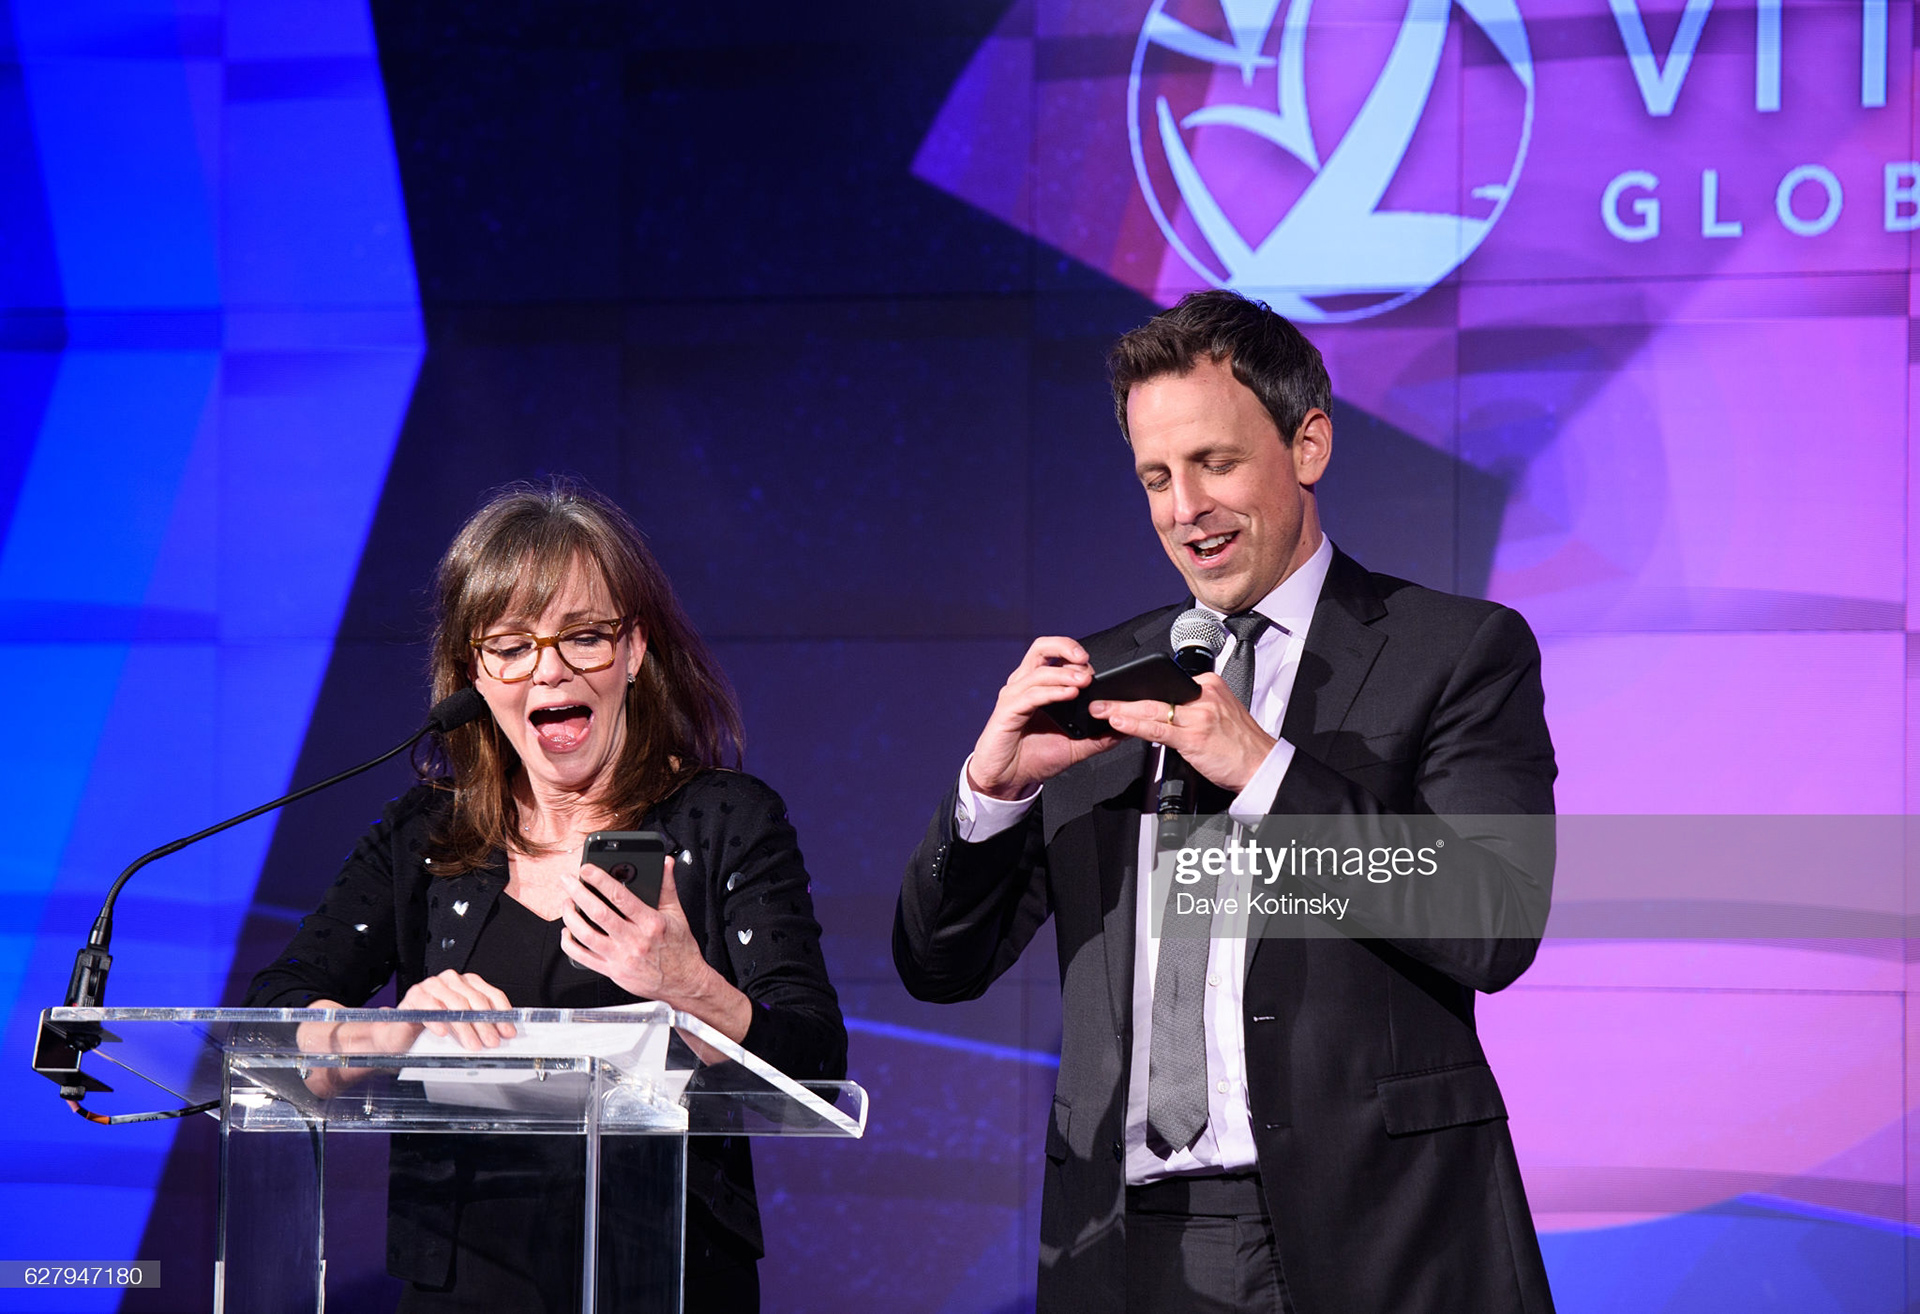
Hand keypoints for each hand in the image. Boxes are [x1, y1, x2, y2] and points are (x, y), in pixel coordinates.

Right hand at [293, 975, 515, 1096]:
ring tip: (473, 1044)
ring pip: (454, 1004)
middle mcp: (449, 981)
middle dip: (486, 1024)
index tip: (508, 1031)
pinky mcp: (413, 997)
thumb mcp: (460, 1028)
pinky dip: (437, 1020)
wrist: (396, 1037)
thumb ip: (478, 1025)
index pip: (490, 994)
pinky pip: (428, 1006)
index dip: (502, 1014)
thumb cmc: (430, 1032)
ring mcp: (430, 987)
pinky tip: (443, 1034)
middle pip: (474, 1000)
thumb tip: (502, 1035)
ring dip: (465, 1027)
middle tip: (492, 1042)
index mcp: (465, 984)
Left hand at [561, 859, 751, 1042]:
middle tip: (567, 881)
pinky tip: (568, 932)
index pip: (620, 897)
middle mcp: (634, 941)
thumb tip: (665, 863)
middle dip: (578, 893)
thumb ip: (667, 887)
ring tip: (566, 904)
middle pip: (598, 913)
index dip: (600, 880)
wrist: (683, 983)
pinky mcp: (612, 971)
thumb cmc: (680, 950)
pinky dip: (570, 944)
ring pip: (586, 935)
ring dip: (571, 917)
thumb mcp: (677, 914)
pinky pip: (583, 958)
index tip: (586, 870)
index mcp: (650, 923)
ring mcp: (621, 958)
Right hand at [967, 636, 1124, 799]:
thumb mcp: (1075, 747)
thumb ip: (1099, 737)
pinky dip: (1053, 692)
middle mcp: (1023, 685)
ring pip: (1040, 671)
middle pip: (1041, 648)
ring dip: (1065, 674)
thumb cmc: (1033, 758)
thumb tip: (1125, 729)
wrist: (1007, 780)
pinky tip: (1069, 695)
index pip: (1055, 655)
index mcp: (1037, 686)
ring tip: (1085, 681)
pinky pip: (1031, 695)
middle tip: (1087, 661)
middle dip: (1066, 647)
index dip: (1076, 656)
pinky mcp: (1007, 711)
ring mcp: (1014, 696)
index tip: (1096, 671)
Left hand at [1091, 672, 1276, 794]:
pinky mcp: (1195, 737)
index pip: (1166, 685)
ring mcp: (1199, 716)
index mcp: (1209, 686)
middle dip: (1122, 698)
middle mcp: (1204, 696)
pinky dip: (1135, 726)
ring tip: (1100, 710)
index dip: (1138, 691)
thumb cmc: (1240, 744)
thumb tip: (1158, 710)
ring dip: (1120, 710)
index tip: (1117, 693)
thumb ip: (1192, 708)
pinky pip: (1158, 729)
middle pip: (1155, 694)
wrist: (1261, 766)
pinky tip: (1119, 724)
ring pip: (1152, 710)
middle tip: (1098, 697)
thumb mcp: (1219, 713)